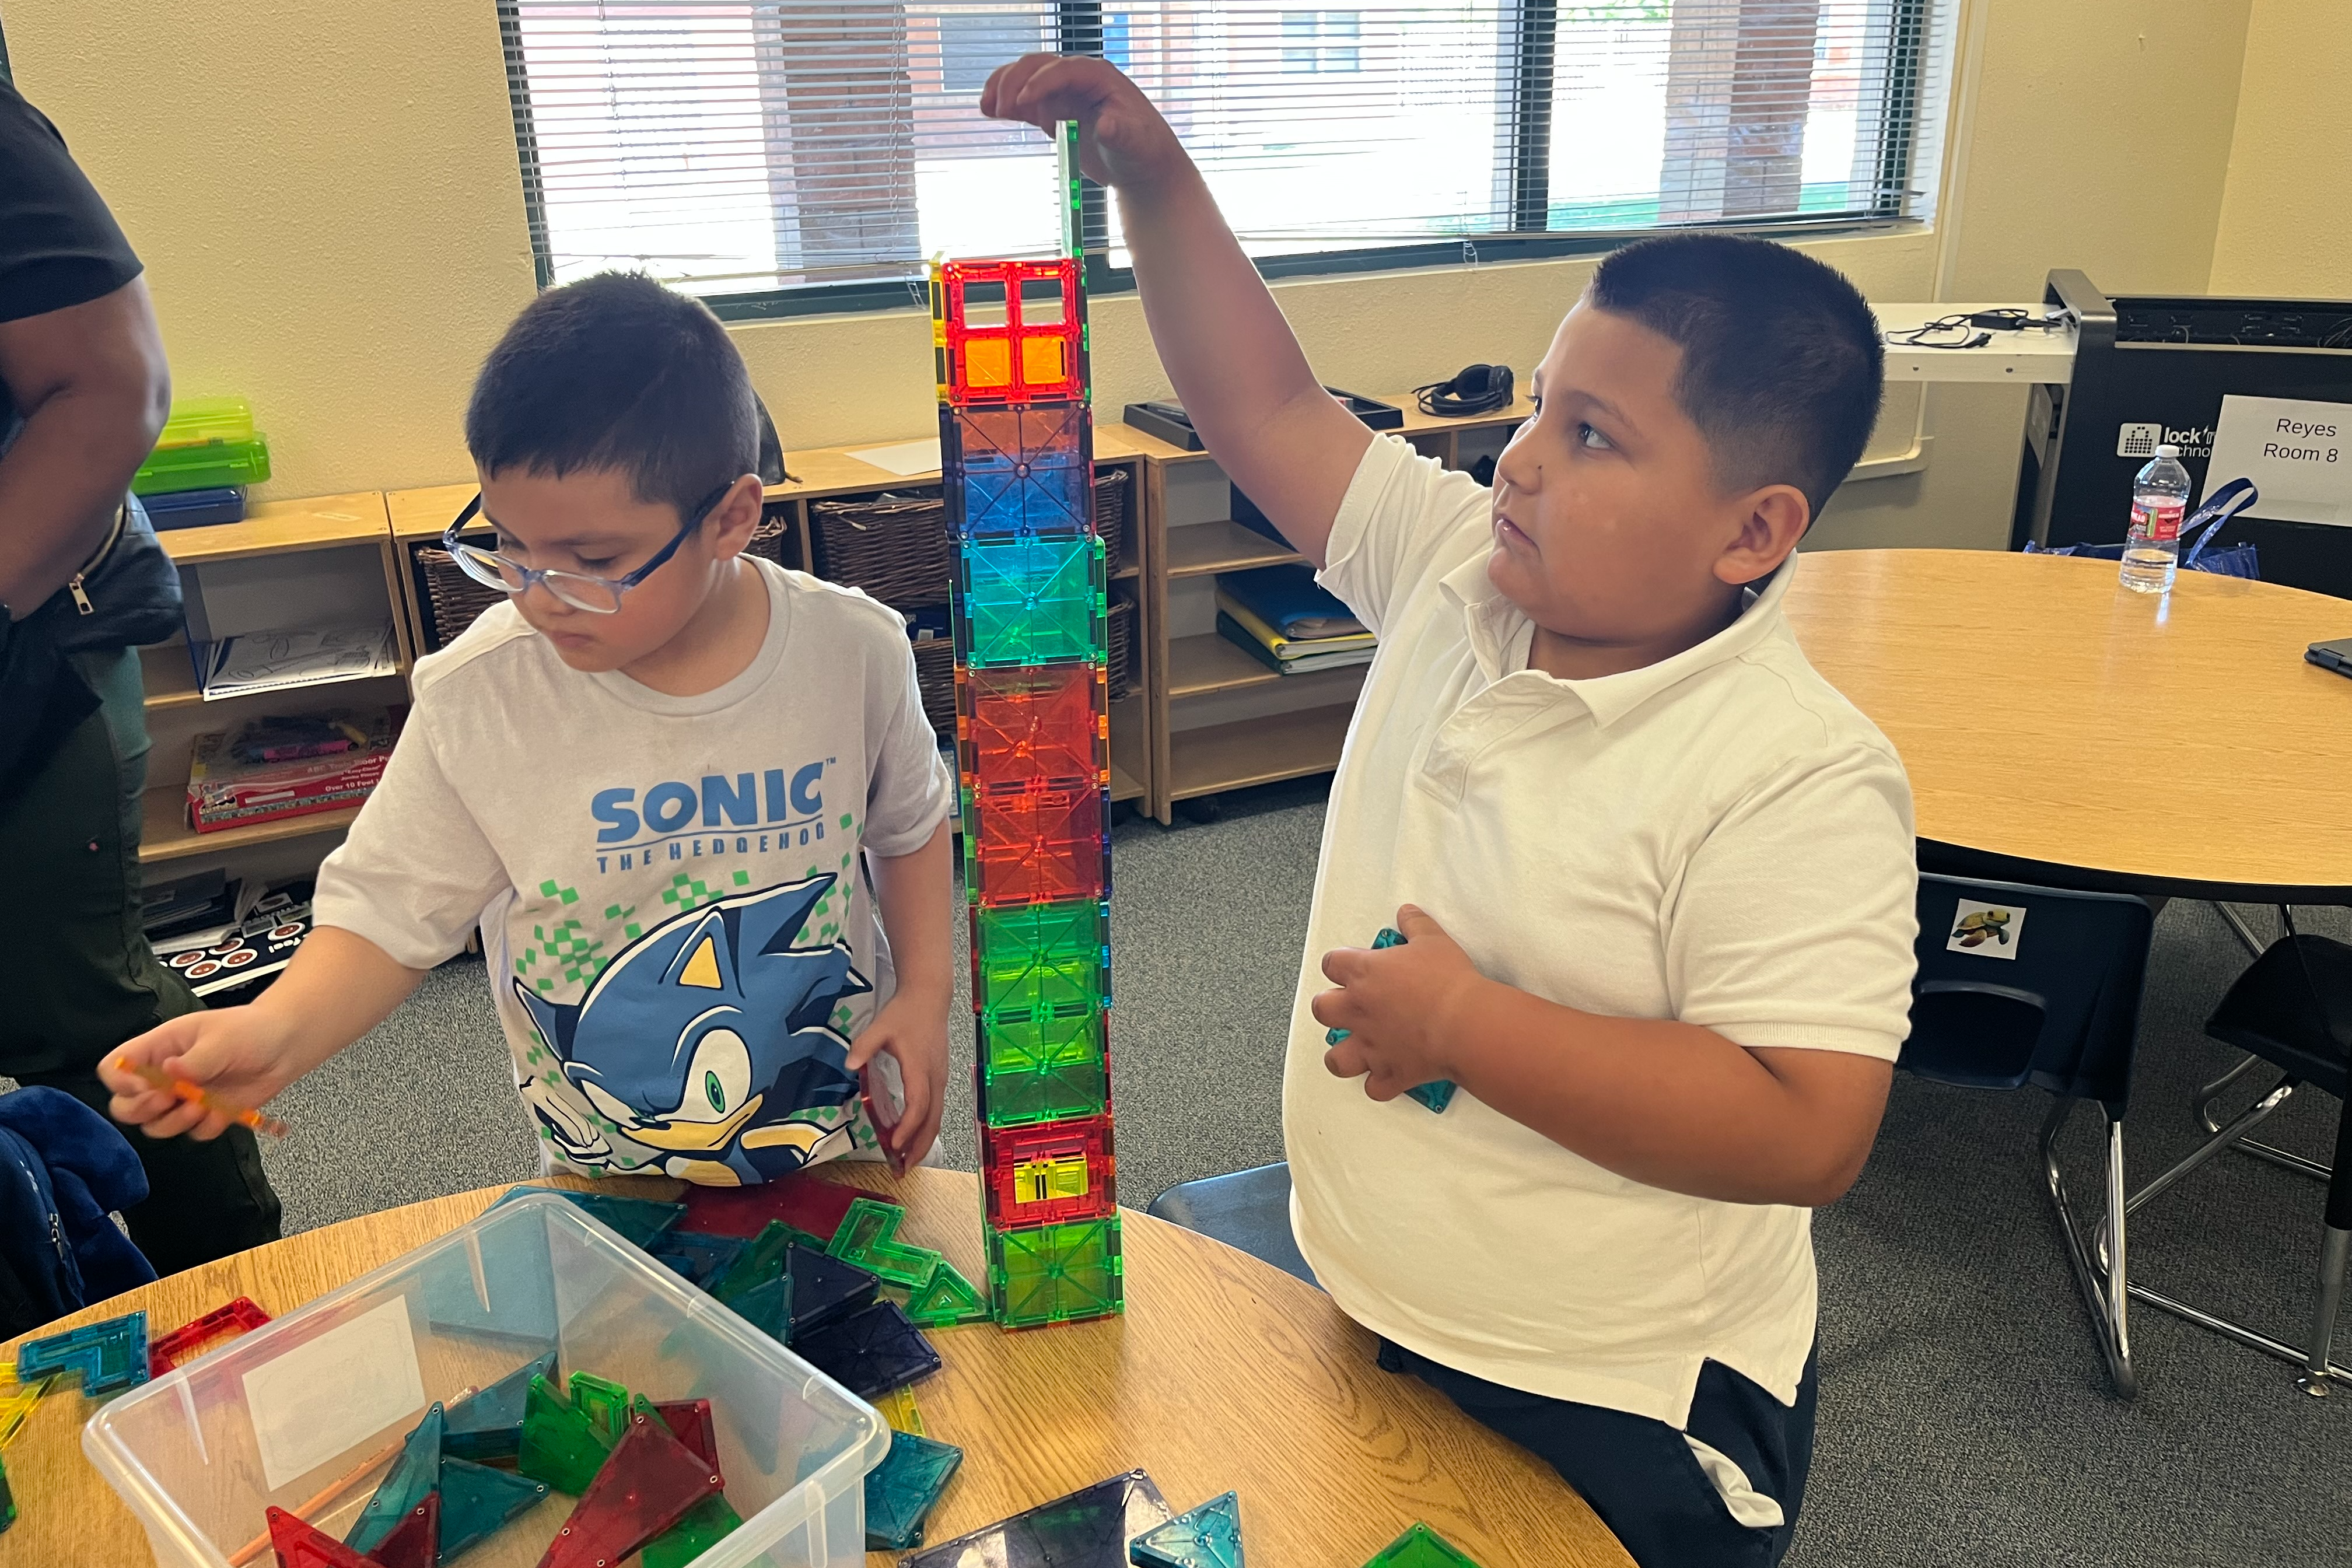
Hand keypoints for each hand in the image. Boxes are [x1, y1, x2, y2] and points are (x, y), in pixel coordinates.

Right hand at [100, 1007, 301, 1142]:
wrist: (286, 1045)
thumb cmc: (250, 1030)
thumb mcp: (221, 1038)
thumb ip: (194, 1061)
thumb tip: (168, 1072)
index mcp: (158, 1049)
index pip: (114, 1069)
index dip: (121, 1083)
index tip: (146, 1085)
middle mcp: (163, 1076)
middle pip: (126, 1107)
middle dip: (142, 1110)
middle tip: (169, 1099)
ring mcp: (183, 1098)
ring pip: (156, 1126)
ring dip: (174, 1122)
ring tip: (200, 1105)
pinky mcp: (206, 1115)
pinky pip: (193, 1134)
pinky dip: (206, 1127)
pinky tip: (223, 1110)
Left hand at [845, 994, 948, 1173]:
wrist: (930, 996)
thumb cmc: (905, 1012)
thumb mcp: (880, 1026)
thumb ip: (864, 1046)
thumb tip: (849, 1064)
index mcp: (920, 1068)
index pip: (918, 1106)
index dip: (907, 1129)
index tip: (894, 1146)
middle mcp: (935, 1078)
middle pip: (933, 1120)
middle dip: (919, 1147)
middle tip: (903, 1169)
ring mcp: (941, 1079)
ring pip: (937, 1117)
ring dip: (924, 1141)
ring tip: (908, 1161)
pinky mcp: (940, 1077)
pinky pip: (937, 1109)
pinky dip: (927, 1128)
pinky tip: (914, 1136)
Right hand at [979, 54, 1189, 191]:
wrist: (1140, 163)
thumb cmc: (1143, 148)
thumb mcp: (1136, 141)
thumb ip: (1121, 132)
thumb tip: (1106, 126)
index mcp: (1098, 76)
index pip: (1062, 69)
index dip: (1040, 82)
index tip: (1023, 101)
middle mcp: (1076, 79)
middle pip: (1037, 66)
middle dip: (1015, 82)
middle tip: (1001, 108)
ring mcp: (1062, 94)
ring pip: (1025, 78)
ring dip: (1003, 88)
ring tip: (986, 107)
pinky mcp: (1052, 112)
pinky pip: (1024, 101)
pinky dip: (1006, 104)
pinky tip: (988, 110)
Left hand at [1312, 905, 1488, 1101]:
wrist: (1466, 1023)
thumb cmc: (1449, 983)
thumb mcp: (1433, 940)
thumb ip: (1414, 924)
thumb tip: (1406, 914)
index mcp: (1365, 974)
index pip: (1331, 963)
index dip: (1338, 963)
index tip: (1349, 965)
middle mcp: (1360, 1011)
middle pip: (1322, 1009)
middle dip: (1330, 1006)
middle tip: (1347, 1005)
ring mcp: (1372, 1045)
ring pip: (1336, 1058)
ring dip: (1342, 1054)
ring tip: (1354, 1048)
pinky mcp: (1390, 1072)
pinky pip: (1374, 1088)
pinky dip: (1379, 1084)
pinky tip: (1387, 1076)